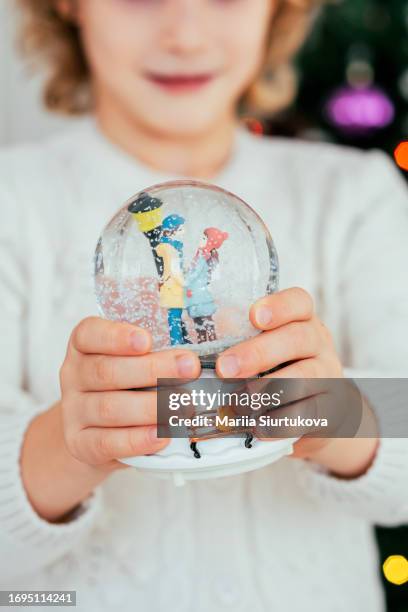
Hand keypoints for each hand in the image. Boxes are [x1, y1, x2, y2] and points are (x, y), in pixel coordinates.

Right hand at [21, 317, 199, 520]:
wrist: (95, 432)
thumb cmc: (126, 386)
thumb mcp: (134, 360)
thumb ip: (160, 351)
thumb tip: (209, 357)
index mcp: (84, 346)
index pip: (89, 333)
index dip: (116, 336)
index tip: (147, 340)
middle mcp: (74, 375)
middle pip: (107, 371)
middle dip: (152, 370)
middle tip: (190, 368)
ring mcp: (74, 411)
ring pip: (109, 408)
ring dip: (150, 407)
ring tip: (183, 406)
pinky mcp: (79, 444)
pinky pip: (106, 443)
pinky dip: (137, 440)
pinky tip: (162, 436)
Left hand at [215, 287, 377, 477]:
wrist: (318, 413)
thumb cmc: (278, 371)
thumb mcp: (261, 349)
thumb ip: (236, 339)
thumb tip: (202, 343)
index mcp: (300, 320)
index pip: (298, 302)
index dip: (279, 306)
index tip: (254, 316)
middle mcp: (318, 342)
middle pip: (297, 338)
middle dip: (258, 353)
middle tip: (224, 368)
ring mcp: (329, 375)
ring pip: (306, 375)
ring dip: (269, 388)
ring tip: (240, 401)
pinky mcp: (331, 408)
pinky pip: (309, 413)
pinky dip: (281, 421)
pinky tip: (259, 427)